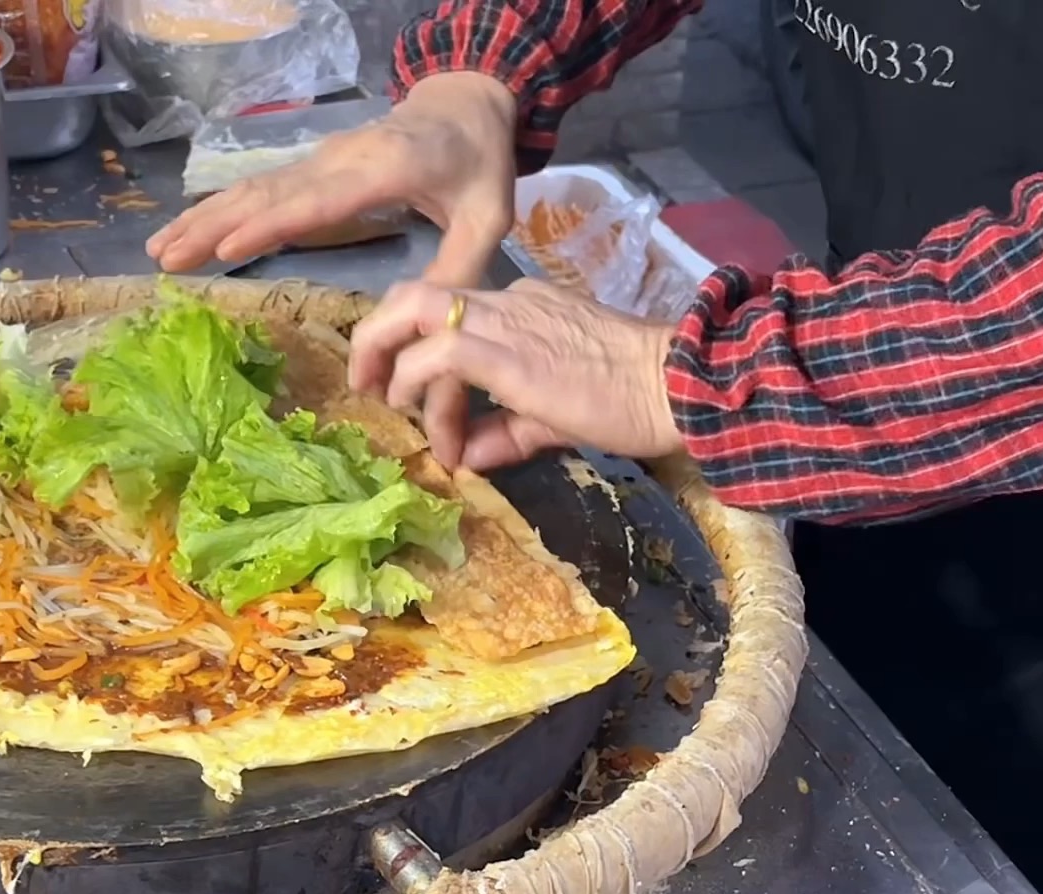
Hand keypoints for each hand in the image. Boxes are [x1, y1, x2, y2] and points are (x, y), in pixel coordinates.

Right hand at [146, 72, 517, 286]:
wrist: (464, 103)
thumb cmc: (478, 164)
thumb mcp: (488, 218)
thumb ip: (458, 269)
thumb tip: (420, 325)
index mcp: (386, 169)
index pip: (321, 199)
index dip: (275, 222)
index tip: (231, 246)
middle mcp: (340, 160)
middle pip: (270, 193)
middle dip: (216, 225)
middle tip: (167, 260)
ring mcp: (321, 160)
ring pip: (253, 189)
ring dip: (204, 218)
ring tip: (159, 251)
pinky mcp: (311, 167)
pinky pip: (259, 190)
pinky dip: (218, 210)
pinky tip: (187, 231)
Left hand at [349, 278, 682, 469]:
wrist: (678, 384)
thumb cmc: (631, 398)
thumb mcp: (553, 416)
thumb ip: (503, 431)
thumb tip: (463, 455)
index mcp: (522, 306)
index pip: (450, 307)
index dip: (415, 347)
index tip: (409, 393)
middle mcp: (507, 302)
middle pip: (418, 290)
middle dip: (378, 330)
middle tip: (364, 375)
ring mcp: (508, 320)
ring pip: (417, 307)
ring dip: (382, 349)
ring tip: (378, 393)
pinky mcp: (510, 353)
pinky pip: (441, 353)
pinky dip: (416, 381)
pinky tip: (414, 409)